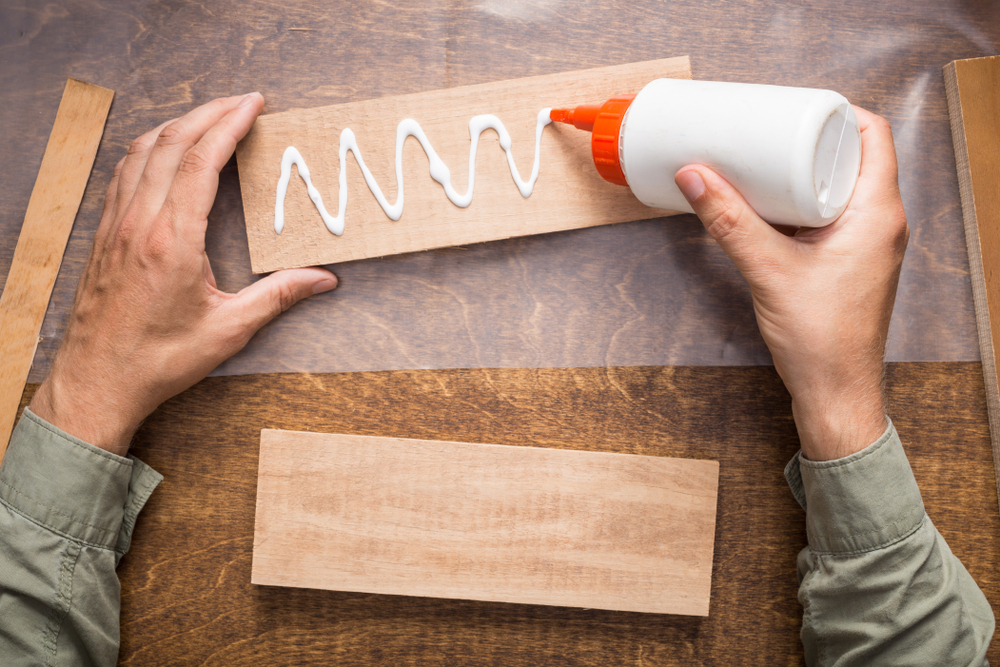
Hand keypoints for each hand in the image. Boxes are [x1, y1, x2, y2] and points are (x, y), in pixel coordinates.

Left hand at [30, 93, 337, 455]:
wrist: (96, 381)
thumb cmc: (158, 360)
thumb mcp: (228, 330)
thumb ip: (278, 297)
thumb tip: (324, 279)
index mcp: (172, 241)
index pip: (201, 163)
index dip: (229, 126)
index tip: (253, 106)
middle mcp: (138, 223)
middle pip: (171, 143)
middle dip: (208, 113)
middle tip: (241, 101)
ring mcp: (115, 225)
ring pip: (142, 151)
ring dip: (177, 125)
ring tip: (208, 116)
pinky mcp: (104, 234)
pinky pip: (124, 172)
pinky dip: (149, 148)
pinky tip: (165, 151)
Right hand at [674, 107, 908, 460]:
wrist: (835, 392)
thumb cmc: (821, 340)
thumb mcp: (768, 270)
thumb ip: (729, 222)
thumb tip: (696, 176)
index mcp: (877, 213)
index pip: (873, 135)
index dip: (834, 114)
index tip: (792, 108)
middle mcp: (880, 222)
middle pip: (852, 156)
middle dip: (807, 140)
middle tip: (765, 131)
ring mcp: (865, 242)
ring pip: (837, 187)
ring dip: (800, 173)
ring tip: (759, 163)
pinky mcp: (847, 260)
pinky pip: (826, 215)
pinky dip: (798, 203)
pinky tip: (765, 206)